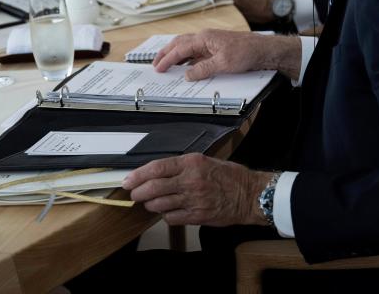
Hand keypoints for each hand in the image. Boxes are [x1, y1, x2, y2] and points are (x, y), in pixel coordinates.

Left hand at [122, 153, 272, 226]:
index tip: (129, 180)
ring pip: (159, 204)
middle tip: (134, 194)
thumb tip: (157, 172)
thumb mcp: (205, 161)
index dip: (138, 175)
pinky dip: (165, 215)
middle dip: (138, 192)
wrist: (250, 195)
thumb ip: (182, 166)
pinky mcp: (197, 216)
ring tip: (151, 203)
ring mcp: (193, 199)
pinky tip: (168, 211)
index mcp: (191, 163)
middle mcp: (191, 180)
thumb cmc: (229, 177)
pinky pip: (171, 218)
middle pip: (153, 187)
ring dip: (151, 205)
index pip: (157, 167)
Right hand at [153, 29, 301, 80]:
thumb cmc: (246, 52)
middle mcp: (205, 37)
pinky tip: (185, 65)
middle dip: (166, 53)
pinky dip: (187, 58)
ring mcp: (210, 42)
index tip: (158, 68)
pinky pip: (196, 52)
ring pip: (187, 47)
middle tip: (155, 63)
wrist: (262, 49)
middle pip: (179, 43)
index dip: (167, 59)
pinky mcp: (216, 48)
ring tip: (165, 63)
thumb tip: (187, 74)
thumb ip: (203, 69)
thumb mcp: (223, 64)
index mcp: (204, 38)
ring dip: (175, 55)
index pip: (180, 48)